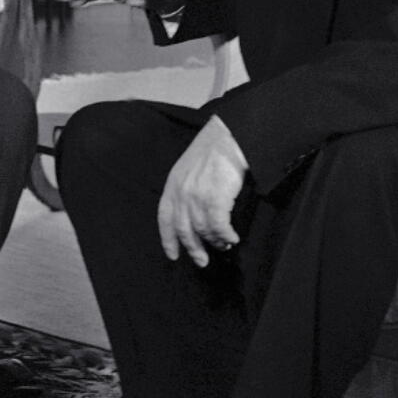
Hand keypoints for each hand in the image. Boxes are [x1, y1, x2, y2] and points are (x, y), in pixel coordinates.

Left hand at [158, 116, 246, 267]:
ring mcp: (196, 195)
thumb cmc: (214, 150)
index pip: (165, 218)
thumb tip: (194, 217)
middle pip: (183, 229)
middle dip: (193, 248)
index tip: (173, 255)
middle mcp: (181, 192)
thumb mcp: (189, 168)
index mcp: (172, 184)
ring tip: (225, 244)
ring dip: (215, 241)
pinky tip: (232, 238)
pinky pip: (218, 226)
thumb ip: (186, 190)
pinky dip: (225, 235)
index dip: (168, 239)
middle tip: (202, 261)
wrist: (230, 136)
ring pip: (203, 230)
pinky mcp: (215, 198)